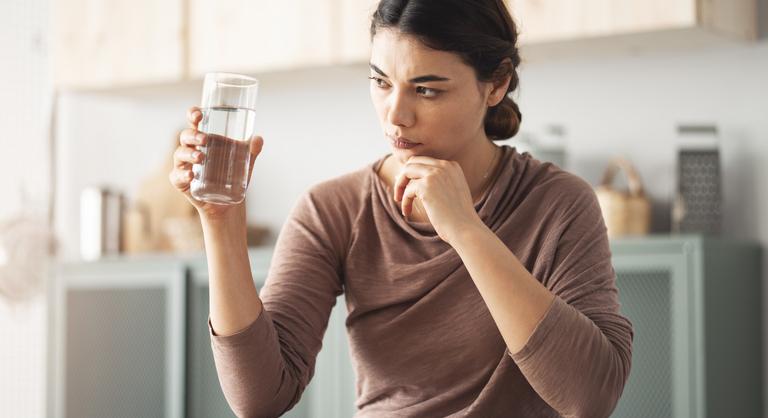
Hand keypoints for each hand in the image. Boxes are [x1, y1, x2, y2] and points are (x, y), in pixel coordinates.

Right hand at [169, 106, 264, 220]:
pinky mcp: (181, 181)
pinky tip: (191, 175)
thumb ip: (252, 150)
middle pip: (185, 136)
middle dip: (193, 135)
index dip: (193, 114)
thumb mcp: (245, 161)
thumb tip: (258, 139)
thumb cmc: (234, 175)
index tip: (199, 114)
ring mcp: (184, 165)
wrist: (229, 203)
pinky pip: (177, 176)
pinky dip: (183, 175)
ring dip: (189, 153)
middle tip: (205, 139)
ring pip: (180, 154)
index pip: (194, 122)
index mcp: (204, 139)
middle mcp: (191, 149)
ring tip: (201, 157)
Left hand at [394, 156, 484, 243]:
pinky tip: (407, 212)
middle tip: (400, 193)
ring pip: (406, 171)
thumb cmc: (457, 216)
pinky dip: (404, 201)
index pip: (424, 161)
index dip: (412, 173)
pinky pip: (407, 190)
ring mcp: (435, 174)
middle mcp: (444, 165)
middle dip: (403, 176)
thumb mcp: (449, 191)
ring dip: (399, 186)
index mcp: (452, 166)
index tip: (407, 187)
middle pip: (413, 162)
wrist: (465, 229)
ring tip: (399, 200)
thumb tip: (401, 174)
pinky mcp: (426, 186)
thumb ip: (432, 181)